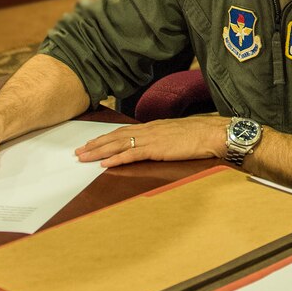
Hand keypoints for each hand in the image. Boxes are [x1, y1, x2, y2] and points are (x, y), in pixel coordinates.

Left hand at [75, 117, 224, 167]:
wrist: (213, 133)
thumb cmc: (201, 134)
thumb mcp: (179, 134)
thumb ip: (166, 138)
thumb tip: (160, 144)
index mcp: (154, 126)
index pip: (124, 131)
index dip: (106, 137)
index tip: (92, 142)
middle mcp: (149, 130)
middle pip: (116, 136)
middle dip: (96, 144)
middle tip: (79, 151)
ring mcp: (151, 139)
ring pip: (119, 144)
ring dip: (99, 151)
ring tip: (84, 157)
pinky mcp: (156, 149)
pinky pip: (132, 154)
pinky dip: (116, 158)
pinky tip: (105, 164)